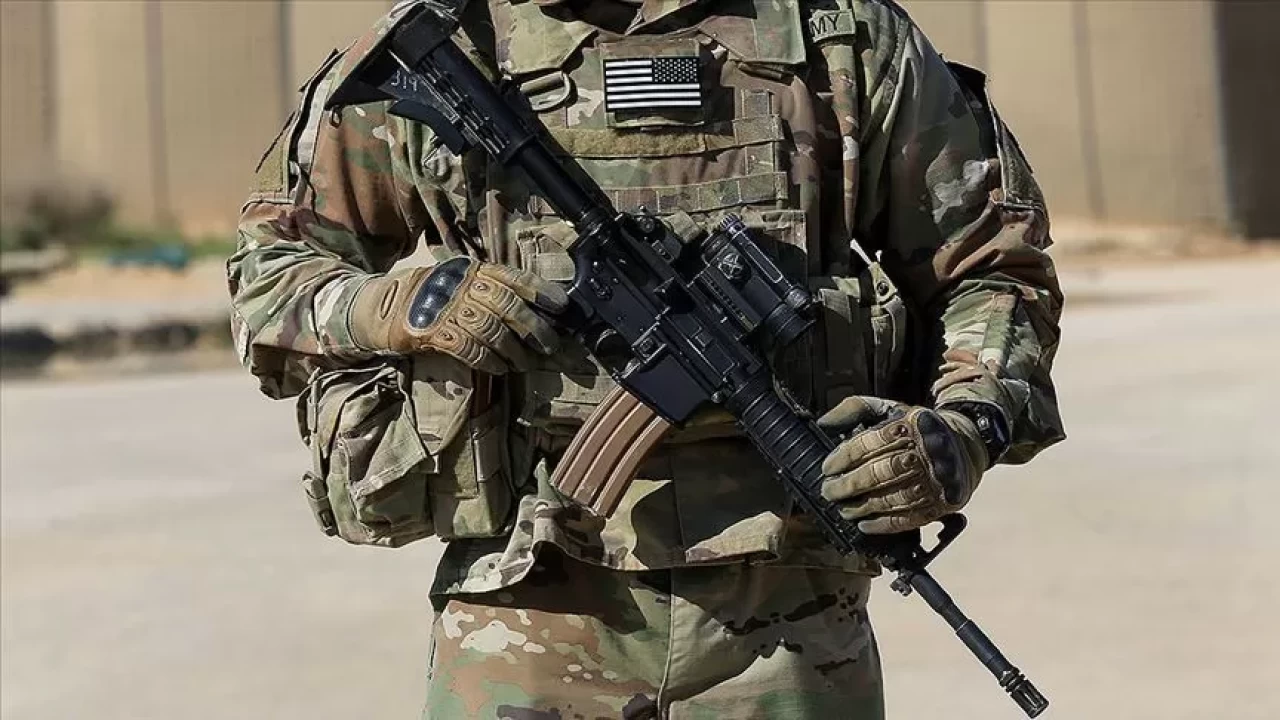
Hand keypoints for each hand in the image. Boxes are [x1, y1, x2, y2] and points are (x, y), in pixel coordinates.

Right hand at [350, 257, 568, 372]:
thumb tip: (531, 310)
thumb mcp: (457, 284)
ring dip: (512, 350)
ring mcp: (444, 307)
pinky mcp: (429, 331)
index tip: (561, 307)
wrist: (378, 306)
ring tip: (525, 363)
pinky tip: (499, 369)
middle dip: (533, 327)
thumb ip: (487, 291)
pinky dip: (487, 360)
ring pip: (489, 329)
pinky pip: (467, 348)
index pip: (512, 277)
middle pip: (506, 305)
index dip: (540, 291)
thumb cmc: (428, 297)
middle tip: (549, 346)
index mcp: (471, 270)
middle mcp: (460, 284)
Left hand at [816, 396, 987, 534]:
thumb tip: (823, 423)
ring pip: (893, 498)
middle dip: (848, 486)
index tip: (827, 468)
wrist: (964, 444)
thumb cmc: (915, 428)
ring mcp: (937, 479)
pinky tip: (865, 524)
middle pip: (879, 473)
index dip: (843, 457)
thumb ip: (855, 410)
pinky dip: (884, 524)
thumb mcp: (889, 409)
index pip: (870, 443)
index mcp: (910, 424)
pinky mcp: (943, 502)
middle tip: (828, 492)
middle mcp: (926, 451)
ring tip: (844, 509)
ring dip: (863, 508)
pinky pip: (910, 518)